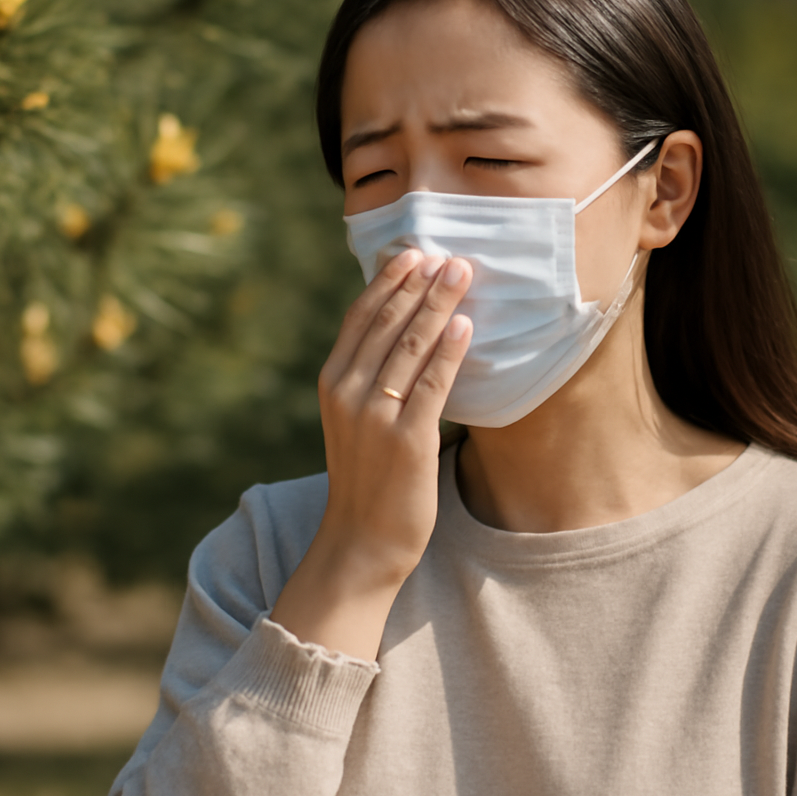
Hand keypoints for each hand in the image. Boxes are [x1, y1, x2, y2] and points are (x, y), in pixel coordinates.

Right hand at [271, 248, 472, 658]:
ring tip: (460, 274)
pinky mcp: (407, 439)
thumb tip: (404, 330)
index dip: (388, 283)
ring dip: (438, 305)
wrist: (360, 541)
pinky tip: (464, 325)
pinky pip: (432, 384)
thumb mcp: (353, 419)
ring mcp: (375, 415)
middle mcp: (347, 392)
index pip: (361, 318)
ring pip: (410, 345)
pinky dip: (448, 351)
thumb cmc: (365, 477)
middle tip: (447, 256)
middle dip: (419, 285)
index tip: (414, 255)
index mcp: (332, 382)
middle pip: (387, 324)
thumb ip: (368, 377)